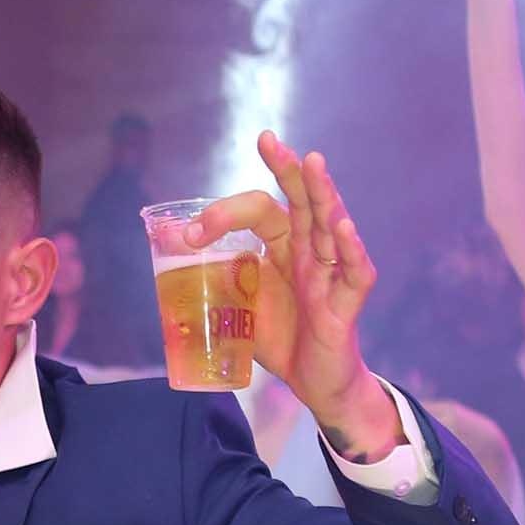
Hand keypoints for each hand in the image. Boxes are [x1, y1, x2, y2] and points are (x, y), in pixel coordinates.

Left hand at [191, 136, 396, 451]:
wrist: (313, 384)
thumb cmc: (281, 337)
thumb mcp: (239, 305)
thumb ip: (216, 278)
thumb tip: (169, 254)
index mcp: (283, 247)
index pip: (262, 210)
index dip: (226, 213)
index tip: (192, 232)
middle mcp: (310, 252)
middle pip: (302, 202)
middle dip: (287, 170)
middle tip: (268, 140)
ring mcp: (331, 274)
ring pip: (330, 226)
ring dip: (323, 193)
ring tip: (313, 163)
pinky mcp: (347, 304)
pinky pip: (355, 273)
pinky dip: (351, 250)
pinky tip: (343, 228)